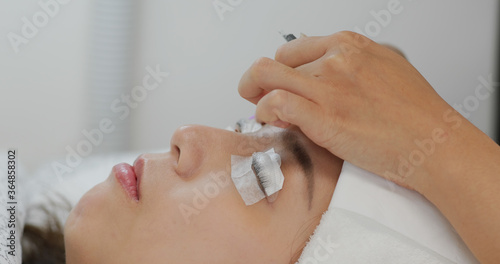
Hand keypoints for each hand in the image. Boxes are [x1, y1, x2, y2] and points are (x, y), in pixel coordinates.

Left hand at [238, 31, 463, 189]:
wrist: (434, 142)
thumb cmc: (416, 112)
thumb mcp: (383, 69)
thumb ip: (347, 67)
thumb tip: (319, 74)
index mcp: (349, 45)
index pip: (291, 49)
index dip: (278, 69)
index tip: (276, 84)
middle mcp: (336, 60)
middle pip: (274, 64)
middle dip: (259, 83)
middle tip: (258, 98)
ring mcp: (329, 87)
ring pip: (267, 79)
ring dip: (258, 99)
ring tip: (265, 115)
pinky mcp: (325, 117)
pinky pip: (275, 103)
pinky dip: (264, 112)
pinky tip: (271, 122)